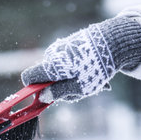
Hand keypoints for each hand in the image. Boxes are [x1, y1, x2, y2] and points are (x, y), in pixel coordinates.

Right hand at [21, 16, 140, 102]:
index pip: (28, 77)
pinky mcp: (69, 44)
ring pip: (58, 70)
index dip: (33, 89)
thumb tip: (42, 96)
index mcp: (50, 66)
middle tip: (80, 91)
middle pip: (46, 77)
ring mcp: (60, 47)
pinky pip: (67, 62)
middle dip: (58, 87)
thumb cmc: (95, 68)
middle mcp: (51, 54)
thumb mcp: (78, 87)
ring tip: (91, 79)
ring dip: (70, 79)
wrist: (112, 42)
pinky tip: (92, 70)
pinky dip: (76, 69)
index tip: (46, 96)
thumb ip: (58, 93)